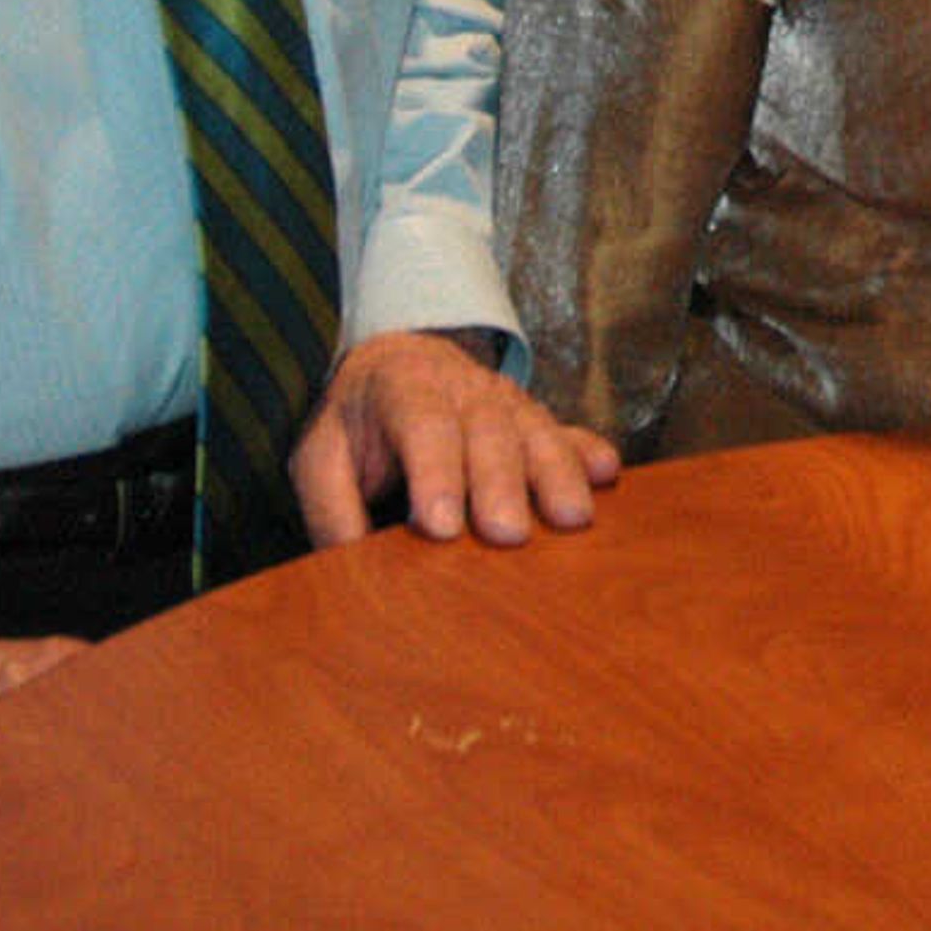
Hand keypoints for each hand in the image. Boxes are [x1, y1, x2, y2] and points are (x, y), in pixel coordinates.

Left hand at [291, 328, 620, 548]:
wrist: (398, 362)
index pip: (421, 425)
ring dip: (556, 472)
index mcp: (402, 388)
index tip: (440, 525)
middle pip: (487, 429)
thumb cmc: (358, 424)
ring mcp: (505, 400)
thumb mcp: (321, 456)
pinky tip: (609, 473)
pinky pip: (566, 431)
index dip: (434, 471)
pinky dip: (587, 451)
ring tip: (572, 517)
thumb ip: (331, 507)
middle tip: (507, 535)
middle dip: (500, 481)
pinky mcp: (534, 417)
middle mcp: (461, 389)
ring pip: (535, 429)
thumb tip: (346, 568)